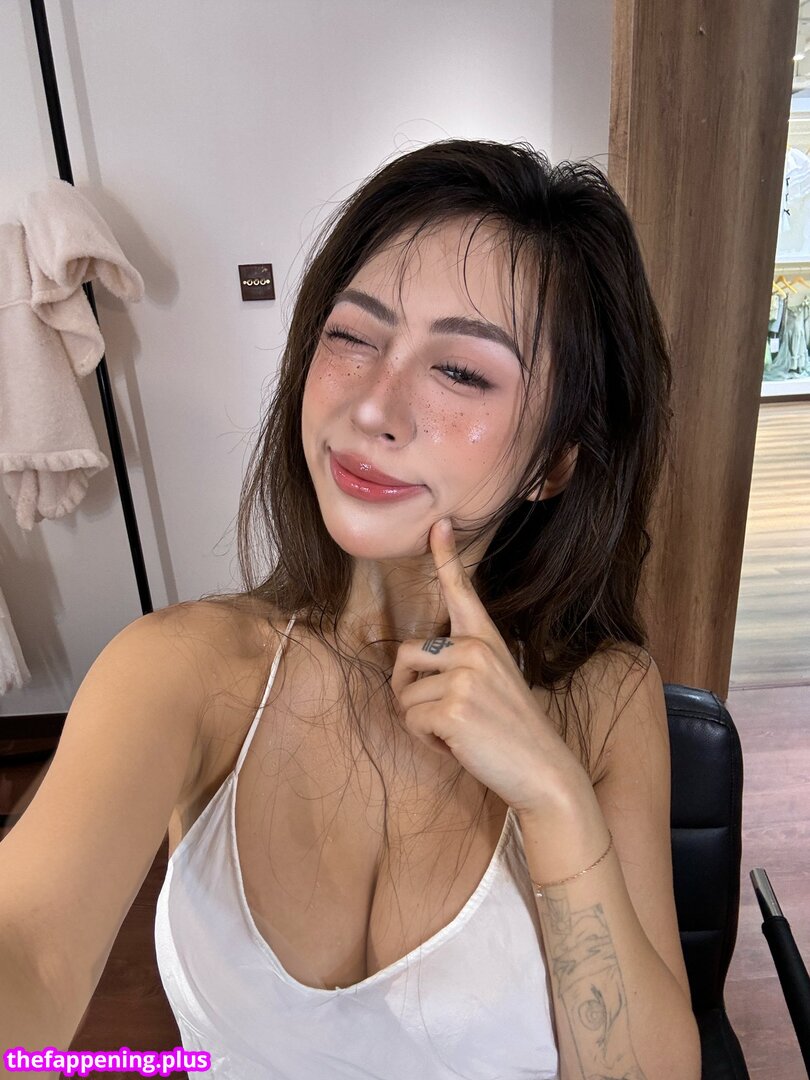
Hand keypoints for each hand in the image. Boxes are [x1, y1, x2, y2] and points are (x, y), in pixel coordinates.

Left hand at [390, 517, 585, 815]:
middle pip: (404, 655)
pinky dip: (426, 741)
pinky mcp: (453, 708)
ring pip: (404, 695)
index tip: (439, 525)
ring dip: (421, 723)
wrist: (544, 772)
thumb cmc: (512, 733)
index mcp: (487, 640)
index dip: (446, 556)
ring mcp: (465, 677)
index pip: (462, 591)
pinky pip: (410, 721)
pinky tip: (460, 746)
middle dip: (408, 692)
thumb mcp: (494, 684)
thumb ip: (460, 665)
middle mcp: (475, 649)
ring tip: (460, 732)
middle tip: (443, 716)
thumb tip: (410, 662)